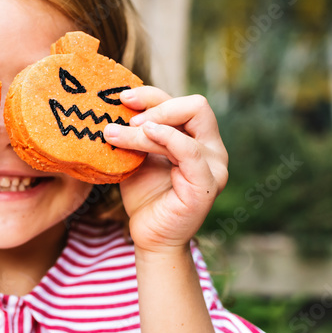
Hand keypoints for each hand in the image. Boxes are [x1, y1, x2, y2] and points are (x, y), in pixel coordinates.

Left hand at [103, 89, 227, 253]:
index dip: (152, 95)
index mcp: (199, 139)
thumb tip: (118, 104)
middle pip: (196, 105)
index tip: (122, 99)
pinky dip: (168, 137)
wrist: (149, 237)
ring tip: (116, 133)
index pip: (183, 103)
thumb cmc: (144, 196)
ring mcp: (215, 167)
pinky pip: (190, 151)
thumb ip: (137, 132)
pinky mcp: (207, 184)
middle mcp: (213, 149)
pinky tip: (146, 133)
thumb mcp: (138, 156)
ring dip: (147, 127)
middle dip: (157, 105)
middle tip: (126, 116)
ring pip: (185, 126)